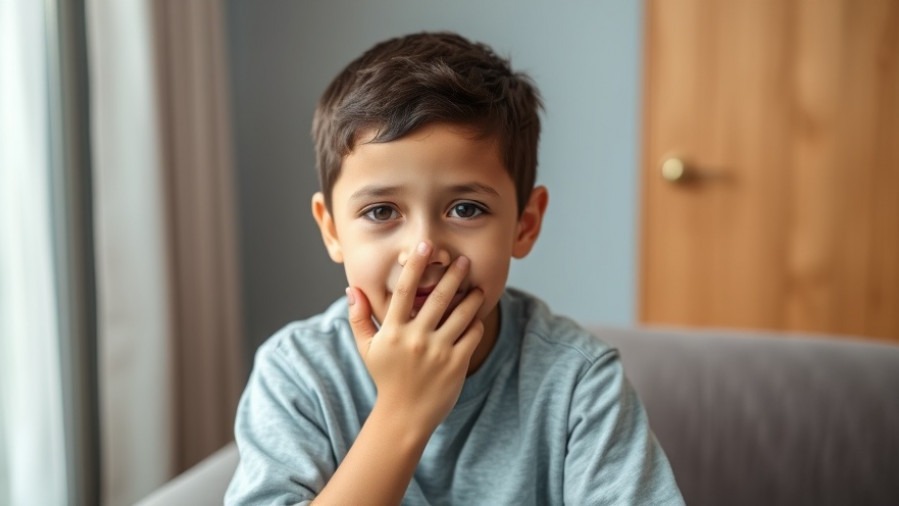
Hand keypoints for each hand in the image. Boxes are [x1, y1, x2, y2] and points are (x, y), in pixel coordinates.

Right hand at [346, 241, 484, 434]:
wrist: (404, 416)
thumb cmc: (386, 378)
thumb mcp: (367, 348)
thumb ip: (359, 317)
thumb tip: (352, 289)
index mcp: (393, 331)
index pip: (404, 291)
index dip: (415, 265)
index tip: (425, 245)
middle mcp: (415, 339)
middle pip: (437, 298)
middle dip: (452, 275)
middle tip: (463, 259)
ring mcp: (437, 352)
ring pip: (460, 314)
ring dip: (471, 297)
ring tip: (477, 287)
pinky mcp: (456, 364)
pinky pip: (471, 334)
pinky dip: (476, 322)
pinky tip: (477, 316)